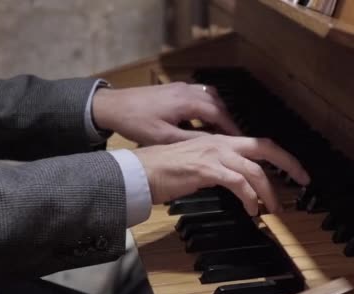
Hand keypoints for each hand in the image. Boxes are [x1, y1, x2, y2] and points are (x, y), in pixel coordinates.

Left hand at [92, 82, 240, 144]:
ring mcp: (181, 87)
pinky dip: (207, 106)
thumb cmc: (136, 123)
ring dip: (218, 112)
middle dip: (227, 120)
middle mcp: (188, 90)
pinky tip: (202, 120)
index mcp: (187, 102)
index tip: (241, 140)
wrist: (112, 106)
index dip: (232, 128)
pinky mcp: (174, 88)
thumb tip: (215, 145)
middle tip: (235, 137)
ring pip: (209, 97)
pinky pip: (199, 94)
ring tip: (221, 130)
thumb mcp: (165, 137)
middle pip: (217, 103)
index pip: (219, 114)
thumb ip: (192, 139)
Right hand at [133, 135, 310, 215]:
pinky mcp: (207, 170)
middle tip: (303, 180)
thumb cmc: (163, 171)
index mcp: (220, 142)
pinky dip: (249, 197)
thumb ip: (218, 169)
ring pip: (254, 170)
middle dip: (289, 164)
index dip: (281, 156)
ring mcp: (214, 155)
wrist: (139, 171)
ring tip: (273, 209)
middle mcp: (221, 144)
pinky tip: (250, 210)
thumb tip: (236, 183)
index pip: (258, 144)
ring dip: (268, 192)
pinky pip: (238, 183)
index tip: (295, 171)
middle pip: (265, 148)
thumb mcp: (196, 165)